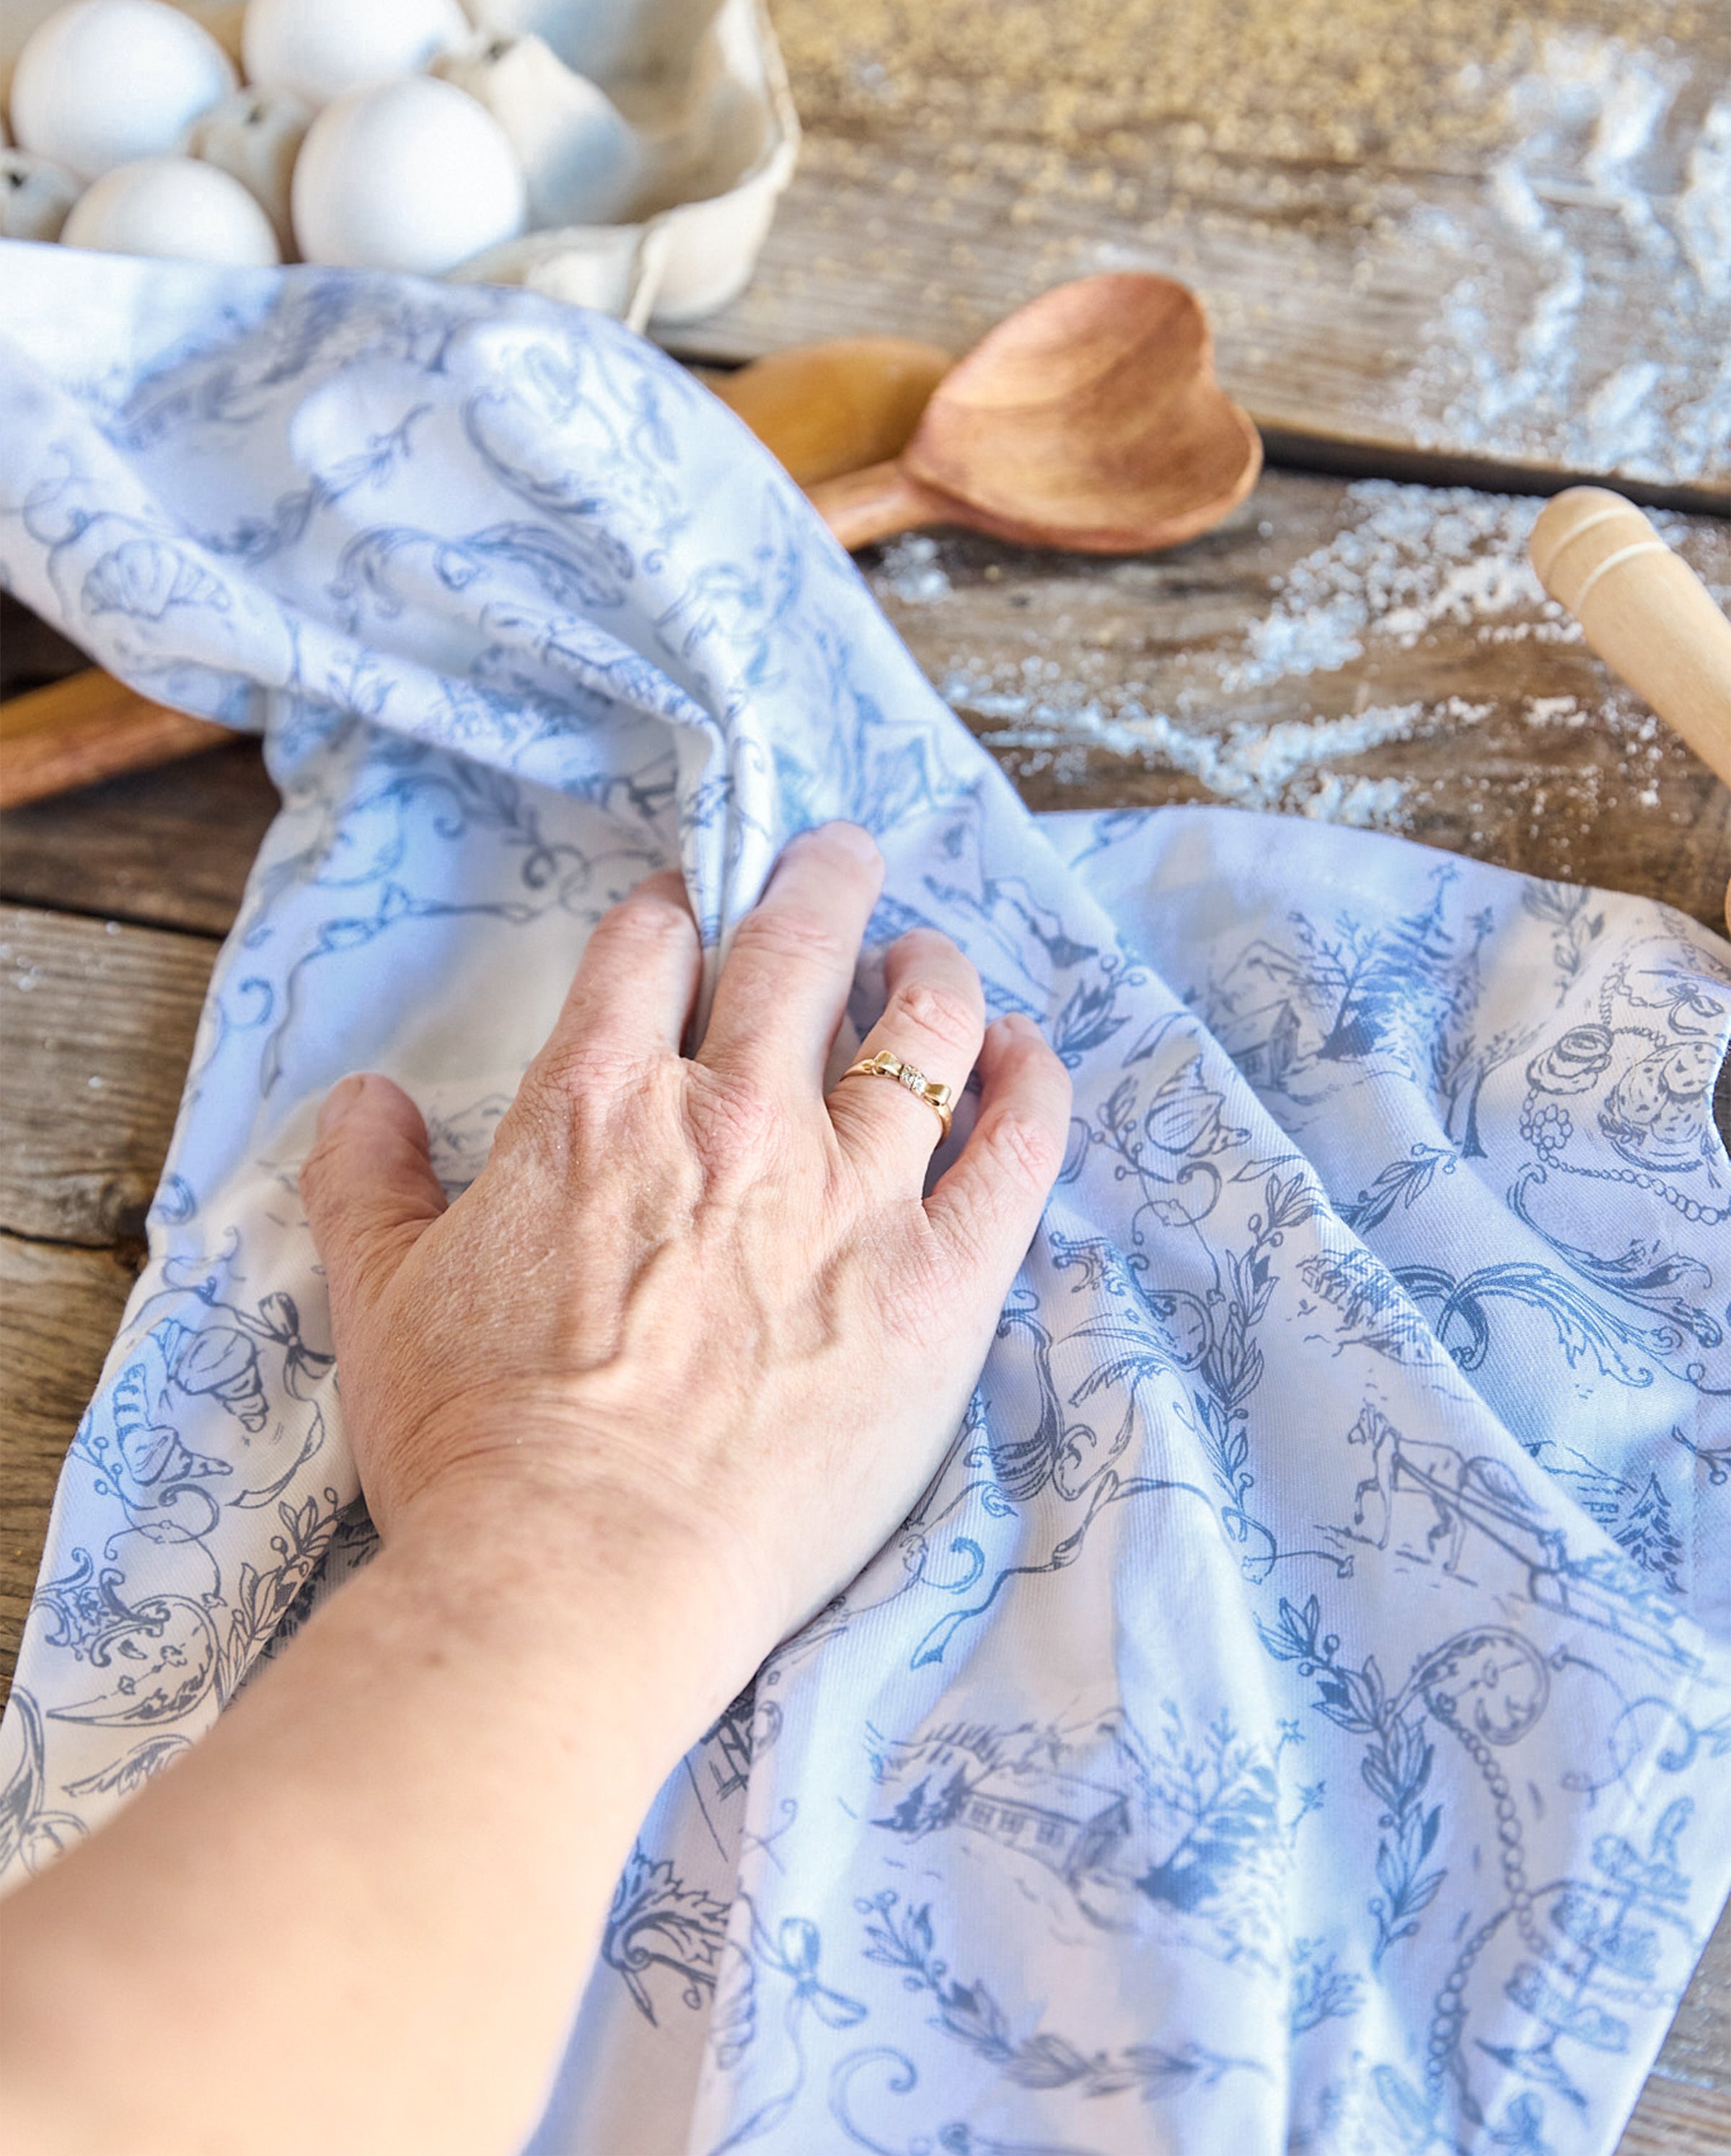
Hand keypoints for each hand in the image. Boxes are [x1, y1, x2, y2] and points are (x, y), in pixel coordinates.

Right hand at [300, 821, 1069, 1704]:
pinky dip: (1028, 1085)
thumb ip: (367, 1181)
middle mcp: (736, 1117)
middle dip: (819, 884)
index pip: (648, 953)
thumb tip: (364, 1100)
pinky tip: (1025, 1057)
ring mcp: (851, 1197)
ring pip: (920, 1029)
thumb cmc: (474, 1444)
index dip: (668, 918)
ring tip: (932, 958)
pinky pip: (1014, 1151)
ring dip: (930, 972)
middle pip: (797, 948)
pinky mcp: (940, 1287)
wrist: (583, 1575)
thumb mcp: (381, 1298)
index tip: (685, 915)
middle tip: (840, 860)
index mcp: (599, 1104)